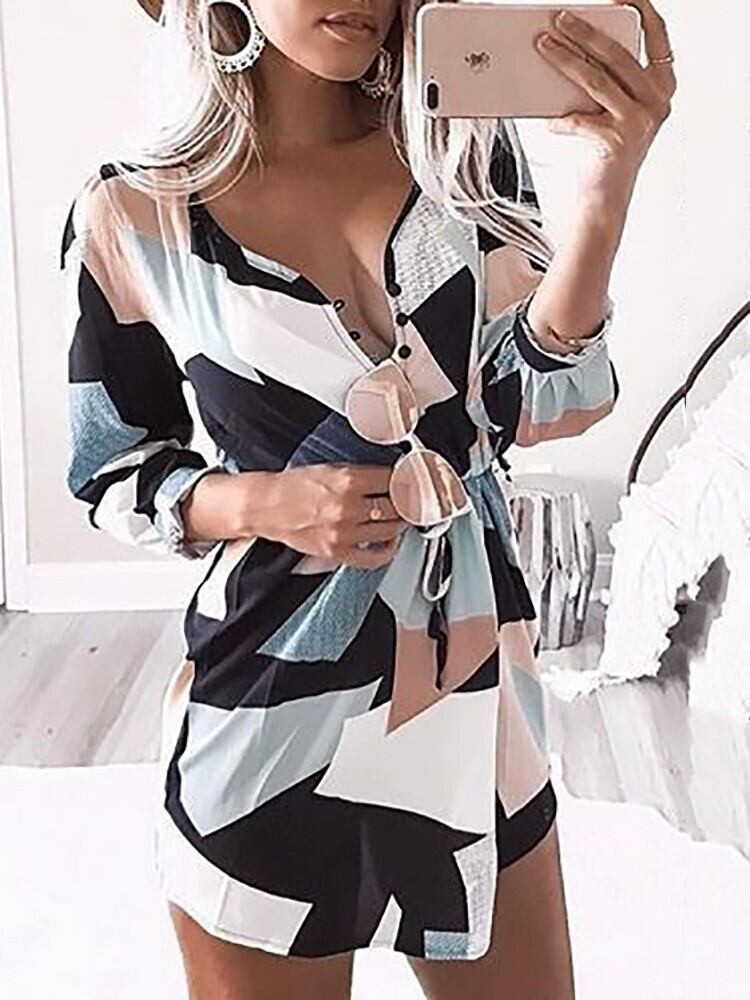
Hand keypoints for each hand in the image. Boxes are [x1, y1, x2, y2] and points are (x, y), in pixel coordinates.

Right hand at [231, 463, 408, 568]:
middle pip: (398, 507)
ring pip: (390, 531)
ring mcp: (344, 532)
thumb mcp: (331, 468)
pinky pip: (373, 558)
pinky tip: (390, 542)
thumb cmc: (295, 486)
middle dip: (408, 503)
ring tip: (399, 517)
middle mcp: (348, 507)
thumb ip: (362, 474)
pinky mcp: (337, 551)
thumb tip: (393, 479)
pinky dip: (387, 550)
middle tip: (412, 501)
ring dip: (399, 524)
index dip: (408, 481)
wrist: (267, 506)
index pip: (394, 481)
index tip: (414, 482)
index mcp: (348, 480)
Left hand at [535, 0, 676, 192]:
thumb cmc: (606, 149)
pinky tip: (551, 123)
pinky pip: (580, 119)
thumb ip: (609, 80)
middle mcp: (657, 101)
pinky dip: (561, 120)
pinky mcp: (617, 141)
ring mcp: (640, 121)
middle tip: (558, 18)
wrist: (606, 197)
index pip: (657, 35)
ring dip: (564, 60)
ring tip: (543, 46)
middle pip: (617, 54)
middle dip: (584, 31)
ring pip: (596, 80)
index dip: (640, 8)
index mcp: (662, 86)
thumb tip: (573, 47)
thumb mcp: (615, 108)